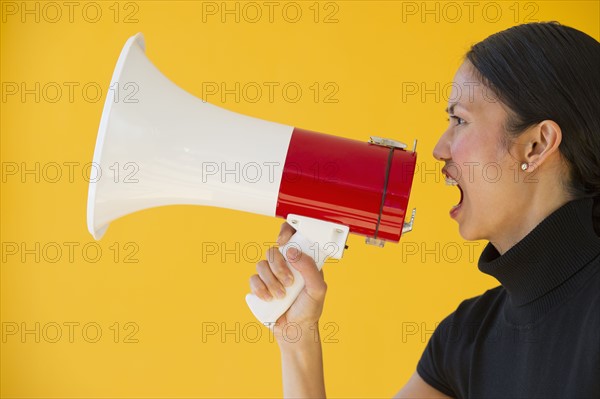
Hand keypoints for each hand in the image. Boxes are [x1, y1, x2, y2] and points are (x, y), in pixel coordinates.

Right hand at [249, 222, 327, 342]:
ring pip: (261, 265)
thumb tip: (291, 251)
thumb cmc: (310, 309)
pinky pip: (253, 279)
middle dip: (279, 267)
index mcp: (301, 260)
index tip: (283, 242)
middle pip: (273, 251)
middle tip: (289, 283)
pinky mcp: (260, 286)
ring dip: (271, 282)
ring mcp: (272, 275)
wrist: (295, 331)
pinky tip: (269, 299)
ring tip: (281, 296)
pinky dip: (259, 289)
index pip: (292, 236)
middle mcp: (286, 264)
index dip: (285, 232)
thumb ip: (309, 269)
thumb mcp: (317, 289)